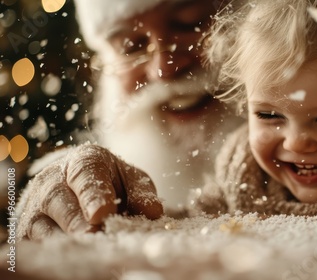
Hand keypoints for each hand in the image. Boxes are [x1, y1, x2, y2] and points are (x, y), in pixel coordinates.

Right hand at [16, 144, 163, 239]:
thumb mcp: (130, 180)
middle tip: (95, 236)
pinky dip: (54, 253)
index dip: (92, 194)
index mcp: (82, 162)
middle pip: (57, 200)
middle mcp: (52, 181)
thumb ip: (141, 193)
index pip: (84, 174)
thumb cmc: (110, 182)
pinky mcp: (27, 232)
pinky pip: (36, 244)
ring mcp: (36, 208)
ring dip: (65, 239)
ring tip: (89, 251)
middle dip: (76, 221)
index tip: (102, 214)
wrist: (75, 185)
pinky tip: (76, 259)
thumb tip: (153, 211)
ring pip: (41, 225)